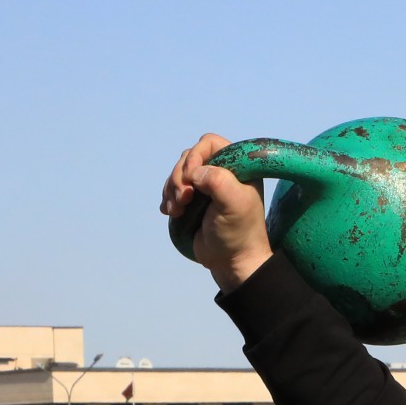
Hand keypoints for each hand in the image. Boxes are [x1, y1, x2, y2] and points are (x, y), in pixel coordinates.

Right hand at [162, 133, 273, 291]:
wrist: (231, 262)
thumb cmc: (238, 233)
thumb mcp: (233, 203)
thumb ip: (218, 180)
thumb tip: (194, 173)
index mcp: (238, 167)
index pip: (209, 143)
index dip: (195, 156)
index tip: (192, 179)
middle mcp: (222, 172)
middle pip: (188, 157)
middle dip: (180, 177)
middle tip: (184, 200)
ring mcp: (206, 186)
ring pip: (178, 173)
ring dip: (171, 190)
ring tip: (176, 210)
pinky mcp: (193, 200)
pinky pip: (172, 188)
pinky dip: (167, 198)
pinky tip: (170, 213)